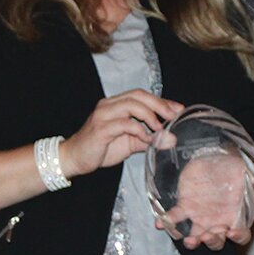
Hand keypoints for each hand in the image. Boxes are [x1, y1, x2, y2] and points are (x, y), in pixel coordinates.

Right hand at [61, 89, 183, 177]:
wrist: (74, 159)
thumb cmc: (100, 149)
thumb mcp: (130, 143)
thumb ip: (149, 140)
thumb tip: (171, 140)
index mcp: (116, 104)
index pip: (142, 96)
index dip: (161, 101)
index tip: (178, 109)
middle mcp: (109, 105)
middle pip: (138, 95)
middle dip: (159, 104)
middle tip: (174, 116)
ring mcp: (103, 115)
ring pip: (132, 105)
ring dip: (150, 116)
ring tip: (161, 128)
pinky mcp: (101, 129)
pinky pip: (124, 124)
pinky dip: (139, 130)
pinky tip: (147, 138)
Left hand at [161, 159, 253, 249]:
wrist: (213, 157)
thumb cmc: (233, 167)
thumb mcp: (247, 168)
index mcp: (236, 216)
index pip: (241, 235)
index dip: (238, 236)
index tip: (232, 232)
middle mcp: (219, 222)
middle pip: (218, 241)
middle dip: (213, 242)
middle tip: (207, 236)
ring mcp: (200, 218)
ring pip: (197, 238)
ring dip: (192, 242)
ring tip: (188, 239)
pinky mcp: (185, 207)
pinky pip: (175, 218)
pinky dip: (167, 222)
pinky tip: (160, 223)